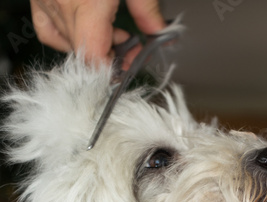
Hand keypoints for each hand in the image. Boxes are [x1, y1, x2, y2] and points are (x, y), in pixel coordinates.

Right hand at [30, 0, 165, 65]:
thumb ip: (147, 8)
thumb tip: (160, 34)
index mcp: (85, 4)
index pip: (92, 56)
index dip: (110, 70)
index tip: (128, 68)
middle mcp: (61, 3)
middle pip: (83, 51)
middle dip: (110, 56)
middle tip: (132, 46)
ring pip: (66, 41)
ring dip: (92, 44)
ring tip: (113, 32)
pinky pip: (48, 26)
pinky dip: (67, 34)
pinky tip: (86, 27)